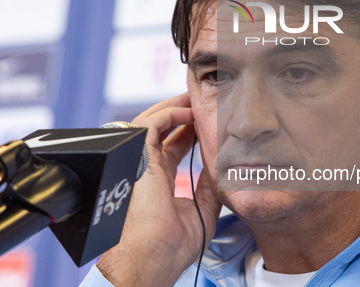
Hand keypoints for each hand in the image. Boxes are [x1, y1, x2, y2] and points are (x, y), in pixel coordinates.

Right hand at [97, 93, 221, 286]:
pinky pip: (150, 125)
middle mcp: (148, 168)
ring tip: (193, 100)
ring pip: (152, 122)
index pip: (172, 147)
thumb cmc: (170, 246)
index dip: (188, 132)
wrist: (151, 260)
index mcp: (158, 181)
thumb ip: (209, 188)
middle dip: (180, 113)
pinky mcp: (139, 159)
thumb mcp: (202, 211)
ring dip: (173, 108)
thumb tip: (221, 170)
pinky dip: (168, 113)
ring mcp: (141, 162)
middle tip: (199, 103)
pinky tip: (188, 112)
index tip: (205, 123)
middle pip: (161, 130)